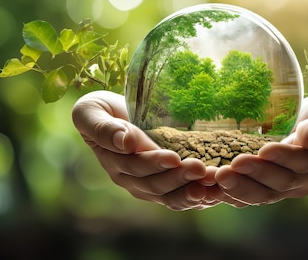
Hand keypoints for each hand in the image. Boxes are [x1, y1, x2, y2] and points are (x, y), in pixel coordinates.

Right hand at [71, 90, 215, 210]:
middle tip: (202, 169)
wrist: (112, 115)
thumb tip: (122, 141)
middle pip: (156, 185)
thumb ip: (102, 127)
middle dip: (180, 178)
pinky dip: (199, 198)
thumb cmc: (99, 110)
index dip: (154, 163)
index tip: (174, 157)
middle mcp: (131, 179)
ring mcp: (148, 185)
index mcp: (114, 162)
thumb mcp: (91, 111)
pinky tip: (216, 195)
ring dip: (193, 192)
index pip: (136, 166)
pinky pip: (181, 197)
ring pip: (171, 196)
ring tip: (213, 184)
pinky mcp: (165, 185)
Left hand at [212, 90, 307, 205]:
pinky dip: (230, 195)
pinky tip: (212, 189)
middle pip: (279, 183)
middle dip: (254, 175)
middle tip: (231, 167)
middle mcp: (303, 180)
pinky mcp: (264, 185)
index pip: (302, 163)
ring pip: (261, 194)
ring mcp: (283, 185)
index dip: (284, 157)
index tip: (264, 149)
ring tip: (217, 177)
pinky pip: (248, 195)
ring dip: (239, 188)